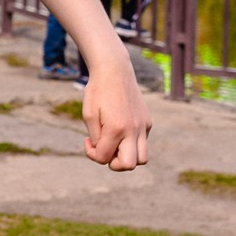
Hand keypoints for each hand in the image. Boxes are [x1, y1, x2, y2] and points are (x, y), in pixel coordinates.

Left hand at [79, 51, 150, 171]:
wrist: (115, 70)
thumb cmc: (97, 92)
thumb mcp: (89, 115)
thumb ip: (96, 139)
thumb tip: (105, 154)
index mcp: (116, 129)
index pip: (104, 158)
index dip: (92, 154)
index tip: (87, 140)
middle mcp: (133, 130)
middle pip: (129, 165)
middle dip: (114, 163)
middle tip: (105, 149)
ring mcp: (143, 126)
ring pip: (142, 159)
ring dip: (127, 157)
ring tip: (115, 145)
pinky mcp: (147, 122)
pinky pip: (142, 143)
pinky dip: (131, 144)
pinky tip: (120, 130)